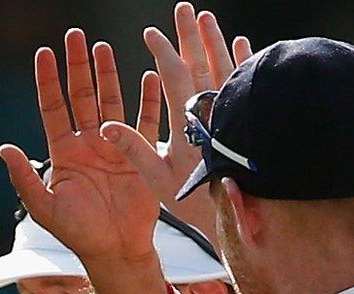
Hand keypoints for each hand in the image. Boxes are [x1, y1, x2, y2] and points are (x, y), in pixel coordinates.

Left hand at [0, 29, 166, 275]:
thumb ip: (25, 178)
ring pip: (110, 101)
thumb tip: (4, 148)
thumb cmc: (79, 233)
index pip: (53, 108)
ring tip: (102, 48)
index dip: (48, 81)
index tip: (44, 53)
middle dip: (77, 66)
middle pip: (81, 96)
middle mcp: (89, 143)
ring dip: (107, 74)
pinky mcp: (141, 155)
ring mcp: (115, 146)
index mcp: (64, 153)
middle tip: (75, 36)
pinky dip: (147, 100)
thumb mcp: (45, 208)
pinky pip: (146, 122)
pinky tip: (147, 76)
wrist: (116, 251)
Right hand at [143, 3, 252, 237]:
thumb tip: (105, 127)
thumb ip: (134, 149)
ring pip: (224, 67)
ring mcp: (232, 113)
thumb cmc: (195, 200)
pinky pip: (245, 83)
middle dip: (189, 34)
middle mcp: (212, 112)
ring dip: (215, 40)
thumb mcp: (158, 180)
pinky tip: (242, 43)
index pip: (173, 75)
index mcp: (187, 122)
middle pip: (201, 62)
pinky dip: (243, 60)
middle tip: (183, 9)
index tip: (151, 34)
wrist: (240, 214)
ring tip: (206, 17)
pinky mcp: (248, 119)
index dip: (162, 51)